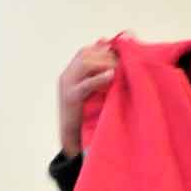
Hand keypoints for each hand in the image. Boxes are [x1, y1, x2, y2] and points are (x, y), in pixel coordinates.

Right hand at [58, 43, 116, 157]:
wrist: (72, 140)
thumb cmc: (86, 116)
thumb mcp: (94, 92)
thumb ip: (100, 76)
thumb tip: (112, 60)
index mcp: (70, 73)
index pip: (86, 52)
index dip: (103, 50)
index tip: (121, 53)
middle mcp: (66, 76)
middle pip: (86, 54)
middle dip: (106, 55)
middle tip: (124, 61)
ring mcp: (66, 86)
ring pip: (85, 63)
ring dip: (105, 63)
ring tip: (120, 68)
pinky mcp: (70, 98)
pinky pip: (85, 84)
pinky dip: (99, 78)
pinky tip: (112, 76)